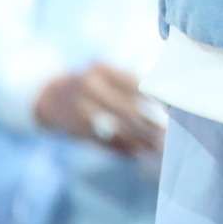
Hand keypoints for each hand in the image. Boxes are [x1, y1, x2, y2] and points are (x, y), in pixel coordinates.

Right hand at [33, 63, 164, 158]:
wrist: (48, 97)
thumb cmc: (90, 83)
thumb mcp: (106, 74)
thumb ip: (131, 83)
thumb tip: (165, 101)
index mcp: (102, 70)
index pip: (135, 84)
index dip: (156, 98)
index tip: (175, 108)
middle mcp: (90, 88)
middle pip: (128, 108)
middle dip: (152, 122)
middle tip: (173, 132)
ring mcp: (82, 110)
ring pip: (119, 129)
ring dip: (142, 140)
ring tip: (162, 147)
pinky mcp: (78, 131)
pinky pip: (106, 143)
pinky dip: (125, 149)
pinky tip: (141, 154)